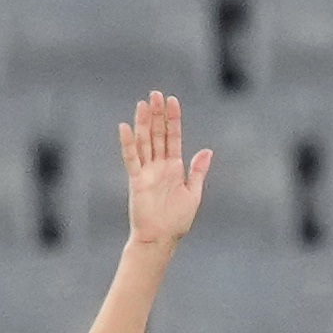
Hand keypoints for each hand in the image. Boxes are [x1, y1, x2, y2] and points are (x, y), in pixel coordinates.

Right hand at [120, 89, 210, 248]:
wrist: (161, 238)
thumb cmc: (176, 220)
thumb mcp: (193, 192)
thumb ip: (197, 171)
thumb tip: (206, 150)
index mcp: (174, 167)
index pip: (173, 137)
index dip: (172, 119)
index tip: (171, 100)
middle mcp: (159, 166)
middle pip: (157, 134)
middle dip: (157, 114)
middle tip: (155, 93)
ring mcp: (147, 172)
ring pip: (145, 141)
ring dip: (144, 122)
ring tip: (143, 103)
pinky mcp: (137, 181)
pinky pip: (131, 159)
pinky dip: (128, 143)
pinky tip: (125, 128)